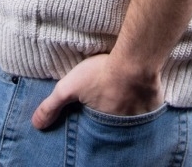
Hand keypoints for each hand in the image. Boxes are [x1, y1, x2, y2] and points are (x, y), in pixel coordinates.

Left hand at [31, 53, 162, 129]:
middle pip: (118, 126)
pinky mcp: (155, 104)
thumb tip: (35, 125)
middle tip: (112, 109)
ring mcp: (141, 116)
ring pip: (135, 120)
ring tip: (127, 105)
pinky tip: (145, 98)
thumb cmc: (101, 73)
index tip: (96, 115)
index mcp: (104, 122)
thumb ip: (51, 105)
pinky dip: (148, 108)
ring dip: (131, 114)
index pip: (98, 131)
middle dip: (114, 120)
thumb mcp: (69, 87)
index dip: (96, 124)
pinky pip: (152, 112)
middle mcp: (124, 124)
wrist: (135, 61)